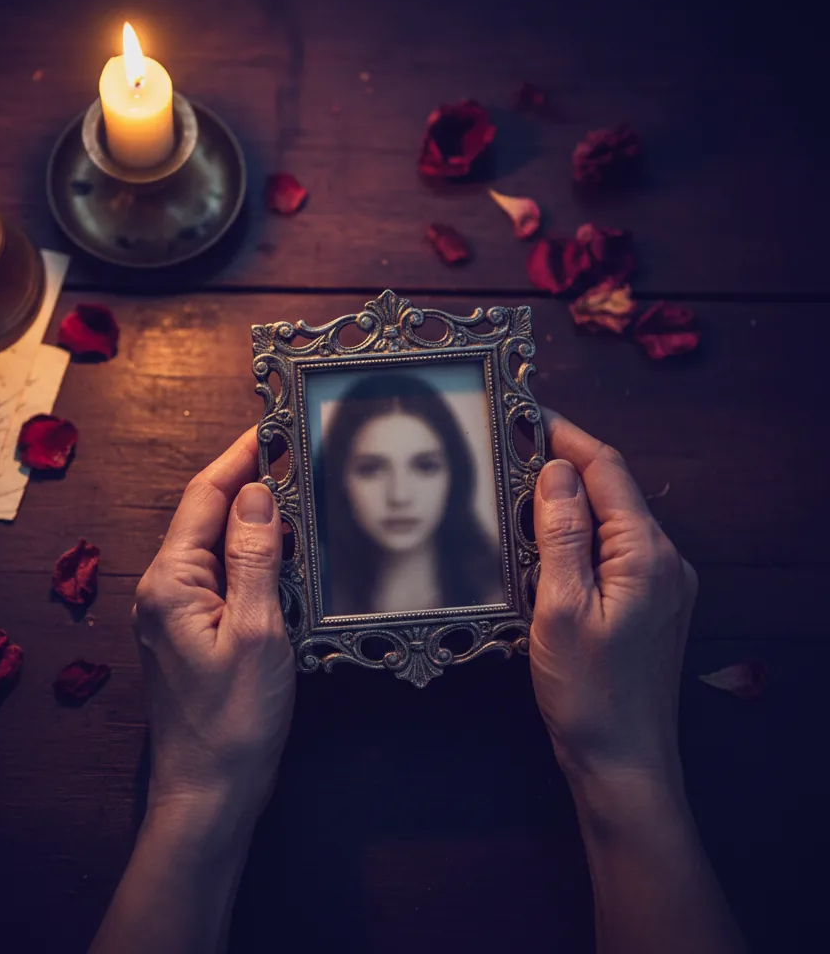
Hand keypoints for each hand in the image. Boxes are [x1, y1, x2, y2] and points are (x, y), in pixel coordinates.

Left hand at [133, 428, 295, 819]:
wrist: (209, 792)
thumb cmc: (232, 722)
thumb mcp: (255, 633)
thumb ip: (252, 558)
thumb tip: (255, 493)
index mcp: (171, 581)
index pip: (205, 496)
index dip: (239, 456)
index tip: (272, 427)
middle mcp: (164, 588)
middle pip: (209, 515)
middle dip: (251, 482)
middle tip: (299, 457)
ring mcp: (176, 610)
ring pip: (219, 545)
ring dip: (256, 520)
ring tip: (301, 498)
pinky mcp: (193, 630)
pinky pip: (223, 576)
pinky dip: (254, 557)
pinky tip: (286, 557)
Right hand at [530, 410, 697, 783]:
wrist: (623, 759)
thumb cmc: (590, 693)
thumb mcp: (561, 608)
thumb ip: (562, 534)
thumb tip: (556, 472)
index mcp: (646, 554)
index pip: (607, 470)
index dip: (566, 436)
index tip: (528, 415)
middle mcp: (664, 560)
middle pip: (612, 490)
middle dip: (563, 465)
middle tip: (511, 452)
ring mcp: (662, 583)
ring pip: (610, 520)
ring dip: (568, 502)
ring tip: (519, 495)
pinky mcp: (650, 603)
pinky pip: (612, 550)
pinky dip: (578, 535)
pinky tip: (545, 546)